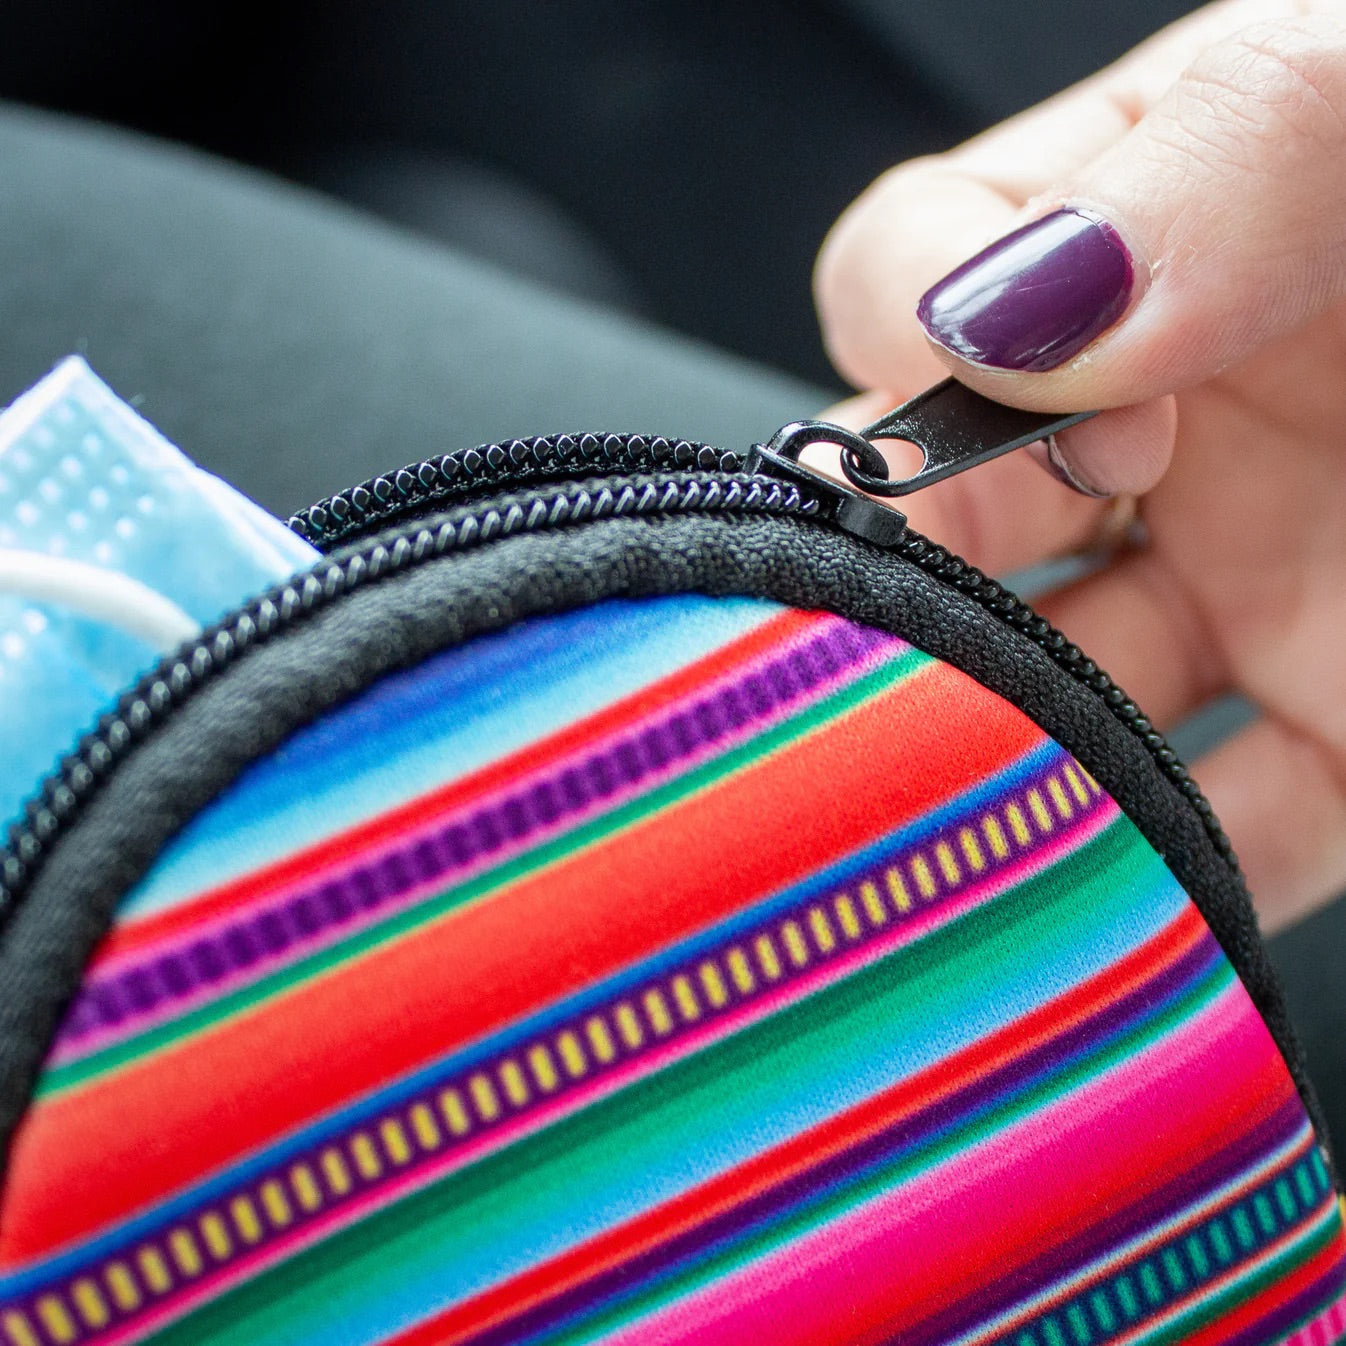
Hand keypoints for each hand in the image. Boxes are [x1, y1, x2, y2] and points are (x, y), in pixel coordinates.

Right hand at [813, 0, 1345, 932]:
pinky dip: (1162, 878)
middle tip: (954, 654)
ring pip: (1049, 698)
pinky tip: (1133, 894)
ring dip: (1013, 760)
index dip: (933, 367)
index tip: (1105, 424)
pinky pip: (1215, 825)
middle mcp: (1165, 426)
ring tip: (1010, 799)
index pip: (905, 295)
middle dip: (919, 593)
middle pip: (942, 522)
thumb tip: (1003, 319)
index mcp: (1148, 247)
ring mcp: (1244, 585)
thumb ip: (1221, 161)